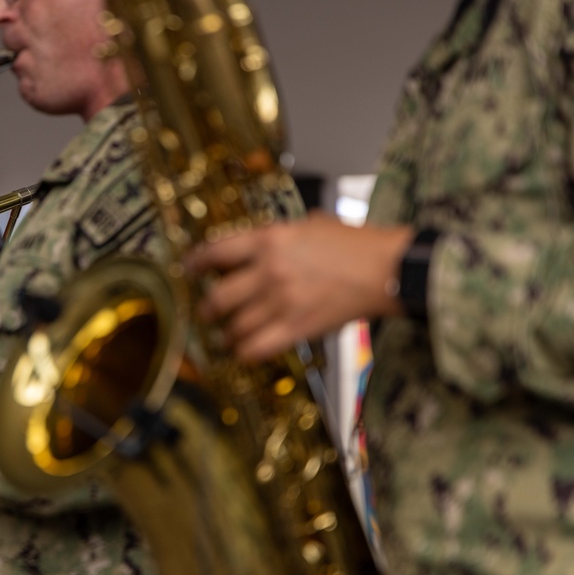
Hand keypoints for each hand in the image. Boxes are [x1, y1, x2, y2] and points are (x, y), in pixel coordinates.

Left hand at [184, 215, 412, 362]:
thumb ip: (277, 235)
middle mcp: (268, 271)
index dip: (195, 263)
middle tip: (205, 311)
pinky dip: (244, 351)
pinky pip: (256, 347)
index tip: (188, 270)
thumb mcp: (309, 224)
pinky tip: (242, 350)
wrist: (385, 270)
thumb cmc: (354, 245)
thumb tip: (256, 244)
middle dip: (206, 308)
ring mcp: (280, 301)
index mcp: (269, 240)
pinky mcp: (296, 327)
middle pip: (218, 297)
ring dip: (225, 333)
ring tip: (225, 335)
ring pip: (234, 326)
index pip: (216, 252)